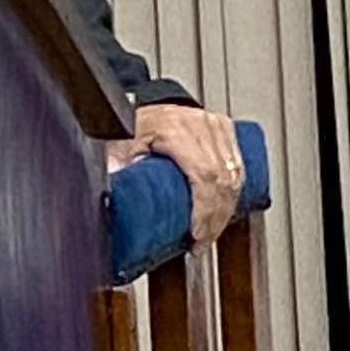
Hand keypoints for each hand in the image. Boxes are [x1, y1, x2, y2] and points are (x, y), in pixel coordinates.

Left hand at [111, 101, 246, 246]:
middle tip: (201, 242)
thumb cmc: (132, 127)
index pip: (204, 173)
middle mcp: (199, 124)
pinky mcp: (225, 129)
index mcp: (174, 128)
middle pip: (223, 179)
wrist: (145, 108)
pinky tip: (223, 212)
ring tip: (210, 233)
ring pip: (234, 176)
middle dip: (215, 218)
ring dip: (226, 210)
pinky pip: (238, 167)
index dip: (205, 208)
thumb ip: (116, 170)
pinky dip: (233, 194)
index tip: (197, 233)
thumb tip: (111, 200)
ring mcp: (216, 126)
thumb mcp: (119, 147)